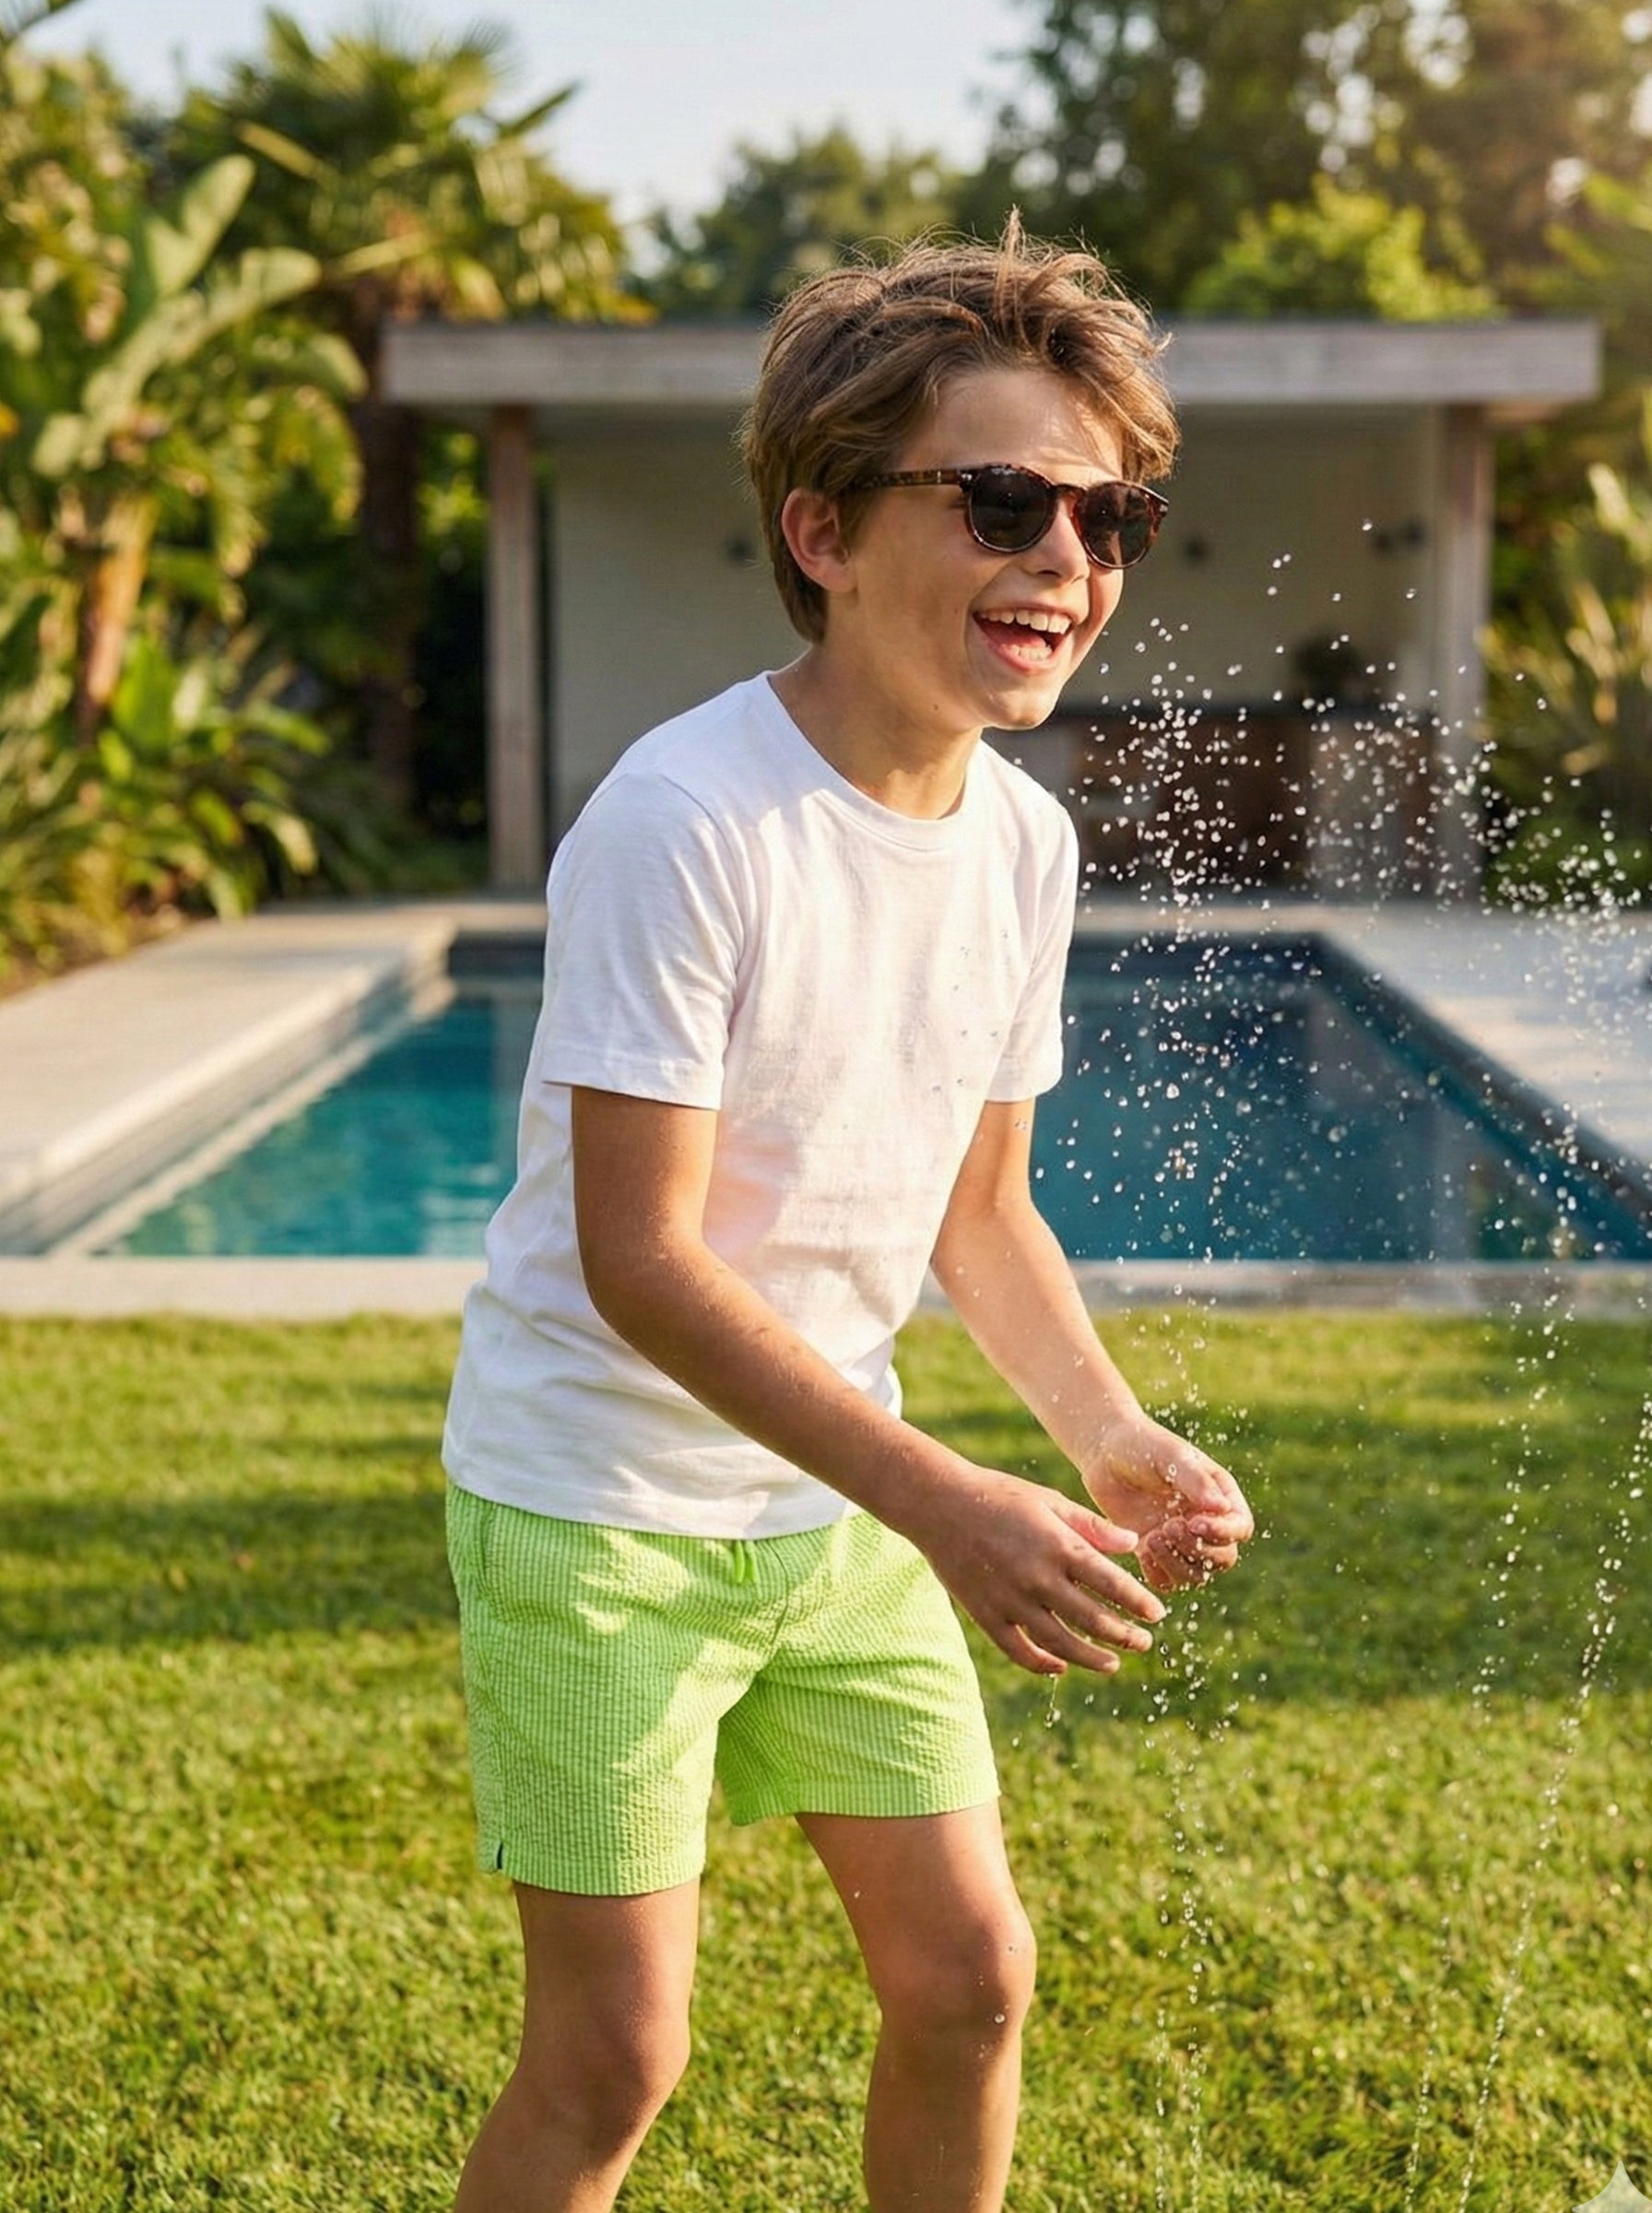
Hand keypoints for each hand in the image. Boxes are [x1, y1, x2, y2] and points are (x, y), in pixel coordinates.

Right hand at [907, 1465, 1168, 1678]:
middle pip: (1090, 1619)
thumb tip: (1133, 1543)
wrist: (938, 1503)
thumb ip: (1091, 1525)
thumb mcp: (1049, 1500)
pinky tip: (1060, 1665)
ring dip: (1090, 1657)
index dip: (1137, 1602)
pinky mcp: (985, 1614)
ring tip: (1112, 1663)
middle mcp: (1037, 1577)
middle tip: (1143, 1642)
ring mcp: (1010, 1599)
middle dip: (1123, 1635)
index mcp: (1057, 1545)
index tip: (1157, 1614)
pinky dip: (1041, 1663)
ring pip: (1059, 1643)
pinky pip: (1018, 1650)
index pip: (1110, 1583)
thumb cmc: (998, 1495)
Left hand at [1081, 1411, 1253, 1591]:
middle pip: (1223, 1558)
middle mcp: (1205, 1522)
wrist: (1104, 1450)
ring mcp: (1180, 1541)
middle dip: (1199, 1551)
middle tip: (1168, 1527)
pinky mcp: (1153, 1551)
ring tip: (1152, 1538)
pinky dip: (1157, 1573)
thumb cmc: (1143, 1444)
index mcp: (1220, 1496)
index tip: (1195, 1524)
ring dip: (1177, 1563)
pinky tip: (1141, 1550)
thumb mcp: (1170, 1456)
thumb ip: (1196, 1481)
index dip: (1223, 1533)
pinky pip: (1165, 1580)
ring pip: (1195, 1574)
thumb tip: (1222, 1509)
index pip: (1239, 1527)